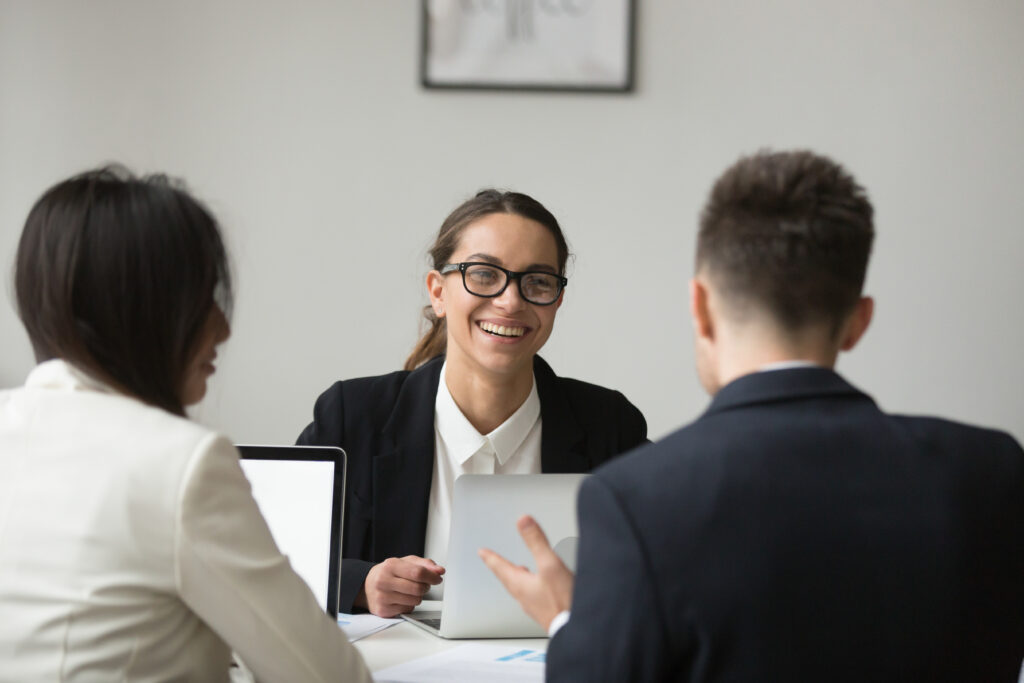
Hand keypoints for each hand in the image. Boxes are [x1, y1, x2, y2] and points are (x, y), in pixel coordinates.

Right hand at [356, 556, 444, 617]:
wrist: (366, 586)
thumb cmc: (389, 573)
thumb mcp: (405, 562)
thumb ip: (424, 564)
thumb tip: (439, 571)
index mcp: (390, 565)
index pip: (418, 572)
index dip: (432, 576)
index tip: (438, 578)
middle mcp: (384, 581)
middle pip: (418, 588)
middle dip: (425, 587)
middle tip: (422, 584)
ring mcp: (382, 597)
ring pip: (415, 601)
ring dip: (418, 597)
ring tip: (410, 591)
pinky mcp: (383, 611)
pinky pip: (408, 610)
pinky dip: (409, 605)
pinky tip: (401, 599)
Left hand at [478, 515, 573, 630]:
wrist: (576, 627)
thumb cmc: (562, 601)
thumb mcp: (549, 565)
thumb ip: (536, 542)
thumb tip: (523, 521)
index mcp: (520, 584)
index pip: (500, 567)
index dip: (491, 557)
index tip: (482, 552)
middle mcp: (524, 597)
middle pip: (508, 578)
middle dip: (501, 567)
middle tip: (493, 561)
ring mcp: (534, 606)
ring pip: (519, 587)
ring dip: (516, 576)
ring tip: (517, 570)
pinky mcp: (546, 612)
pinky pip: (531, 595)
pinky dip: (530, 585)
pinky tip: (539, 586)